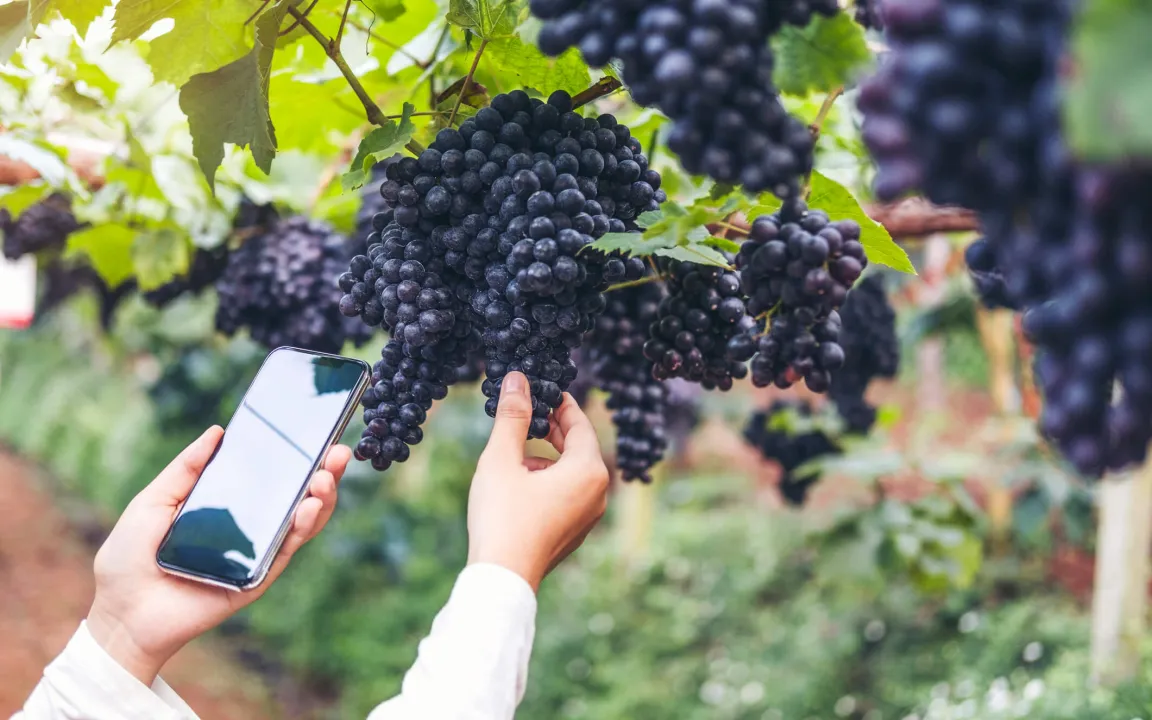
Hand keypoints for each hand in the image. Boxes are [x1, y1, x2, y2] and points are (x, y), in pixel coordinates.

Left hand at [87, 426, 350, 684]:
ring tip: (325, 477)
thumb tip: (218, 431)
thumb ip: (186, 469)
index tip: (316, 432)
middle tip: (336, 451)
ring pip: (300, 524)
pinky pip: (285, 552)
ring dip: (320, 499)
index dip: (296, 455)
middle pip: (296, 497)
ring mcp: (256, 553)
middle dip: (322, 473)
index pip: (270, 476)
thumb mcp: (154, 500)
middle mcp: (248, 527)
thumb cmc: (130, 557)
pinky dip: (301, 529)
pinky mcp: (257, 579)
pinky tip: (307, 507)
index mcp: (227, 505)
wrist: (121, 611)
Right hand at [466, 371, 609, 590]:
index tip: (540, 388)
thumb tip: (517, 379)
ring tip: (515, 452)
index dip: (559, 403)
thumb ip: (513, 416)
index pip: (579, 423)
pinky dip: (548, 480)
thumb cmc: (502, 516)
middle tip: (527, 411)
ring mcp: (589, 516)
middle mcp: (598, 492)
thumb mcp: (502, 459)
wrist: (502, 578)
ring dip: (546, 456)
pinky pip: (567, 494)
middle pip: (579, 447)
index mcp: (588, 470)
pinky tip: (518, 483)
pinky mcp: (574, 532)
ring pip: (572, 471)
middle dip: (552, 428)